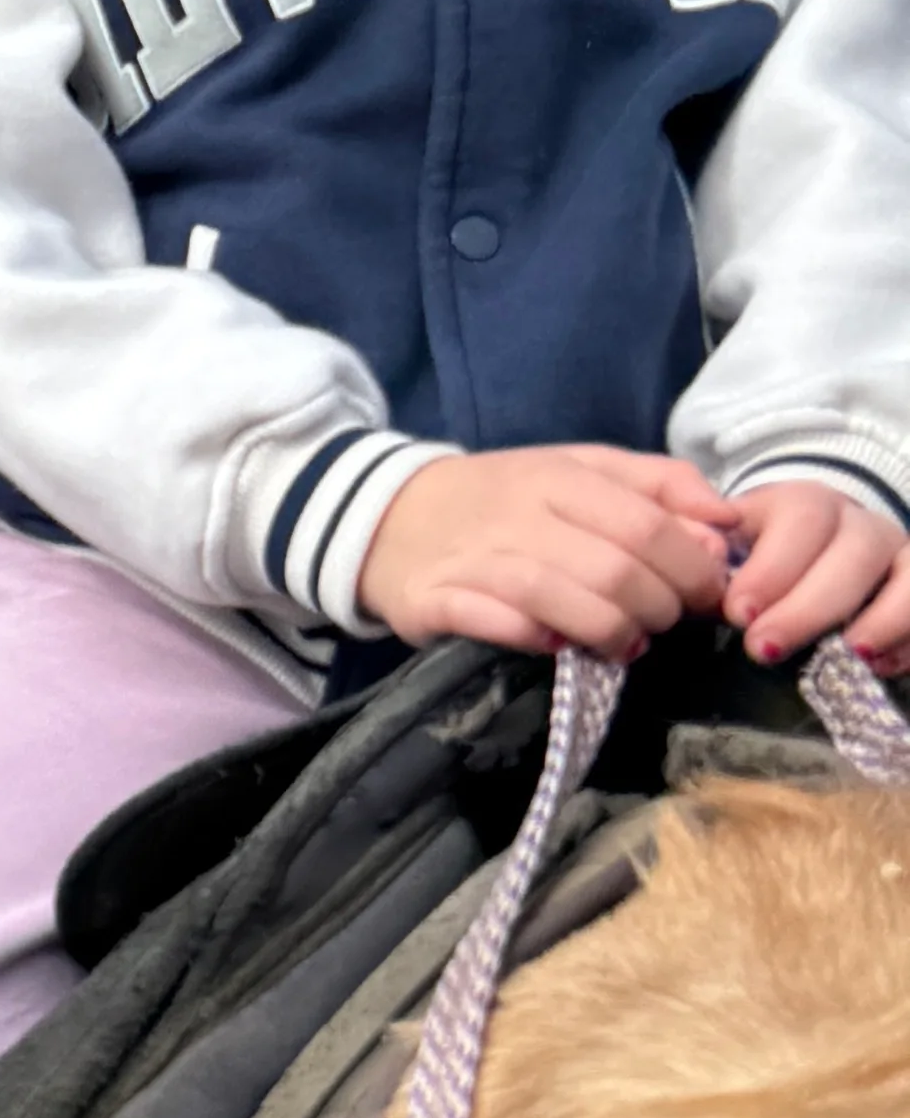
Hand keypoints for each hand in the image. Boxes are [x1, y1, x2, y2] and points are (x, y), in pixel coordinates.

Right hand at [357, 445, 733, 657]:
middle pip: (613, 570)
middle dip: (658, 609)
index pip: (647, 525)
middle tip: (663, 622)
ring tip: (625, 643)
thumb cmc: (505, 499)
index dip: (691, 567)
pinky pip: (496, 624)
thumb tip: (728, 522)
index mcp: (555, 476)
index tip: (705, 593)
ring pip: (560, 599)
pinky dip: (537, 639)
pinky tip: (559, 646)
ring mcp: (472, 557)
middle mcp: (515, 513)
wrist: (389, 516)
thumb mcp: (580, 471)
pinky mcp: (433, 599)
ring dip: (610, 632)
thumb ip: (659, 486)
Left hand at [720, 481, 909, 672]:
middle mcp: (860, 524)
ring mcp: (900, 554)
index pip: (800, 520)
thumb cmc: (757, 556)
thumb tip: (700, 549)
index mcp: (806, 503)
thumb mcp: (726, 539)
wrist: (809, 557)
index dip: (772, 568)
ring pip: (908, 577)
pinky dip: (909, 639)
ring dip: (882, 618)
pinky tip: (877, 666)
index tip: (739, 613)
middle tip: (766, 648)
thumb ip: (706, 538)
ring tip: (851, 653)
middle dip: (809, 607)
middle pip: (853, 553)